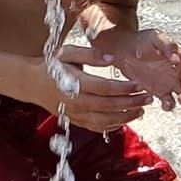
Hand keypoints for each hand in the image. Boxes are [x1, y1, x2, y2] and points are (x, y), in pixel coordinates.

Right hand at [32, 51, 152, 132]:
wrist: (31, 84)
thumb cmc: (51, 66)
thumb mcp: (67, 53)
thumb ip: (90, 54)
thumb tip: (111, 59)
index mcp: (75, 83)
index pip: (105, 88)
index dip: (124, 88)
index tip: (139, 85)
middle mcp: (76, 102)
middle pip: (109, 106)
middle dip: (131, 103)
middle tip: (148, 98)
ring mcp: (76, 114)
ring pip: (105, 121)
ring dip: (126, 117)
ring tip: (141, 111)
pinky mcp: (76, 121)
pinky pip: (97, 128)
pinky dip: (113, 126)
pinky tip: (125, 120)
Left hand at [71, 31, 180, 109]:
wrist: (123, 50)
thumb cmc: (140, 41)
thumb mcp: (155, 38)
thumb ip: (168, 46)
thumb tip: (177, 60)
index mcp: (180, 55)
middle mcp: (178, 70)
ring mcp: (169, 82)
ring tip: (180, 98)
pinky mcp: (160, 92)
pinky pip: (169, 101)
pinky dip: (170, 105)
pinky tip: (165, 104)